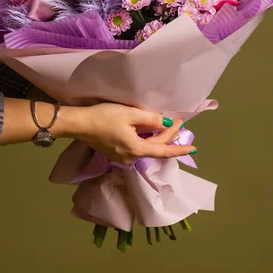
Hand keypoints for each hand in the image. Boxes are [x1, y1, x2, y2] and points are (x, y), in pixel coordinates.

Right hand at [53, 102, 195, 164]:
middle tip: (178, 122)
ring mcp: (122, 158)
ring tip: (167, 126)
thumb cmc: (103, 117)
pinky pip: (136, 147)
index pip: (163, 151)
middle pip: (155, 148)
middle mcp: (130, 158)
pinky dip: (146, 140)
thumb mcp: (130, 114)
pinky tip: (149, 131)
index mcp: (136, 149)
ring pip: (145, 148)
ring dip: (157, 138)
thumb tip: (167, 123)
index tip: (193, 148)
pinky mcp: (115, 153)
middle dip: (168, 136)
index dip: (179, 149)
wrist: (79, 124)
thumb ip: (150, 119)